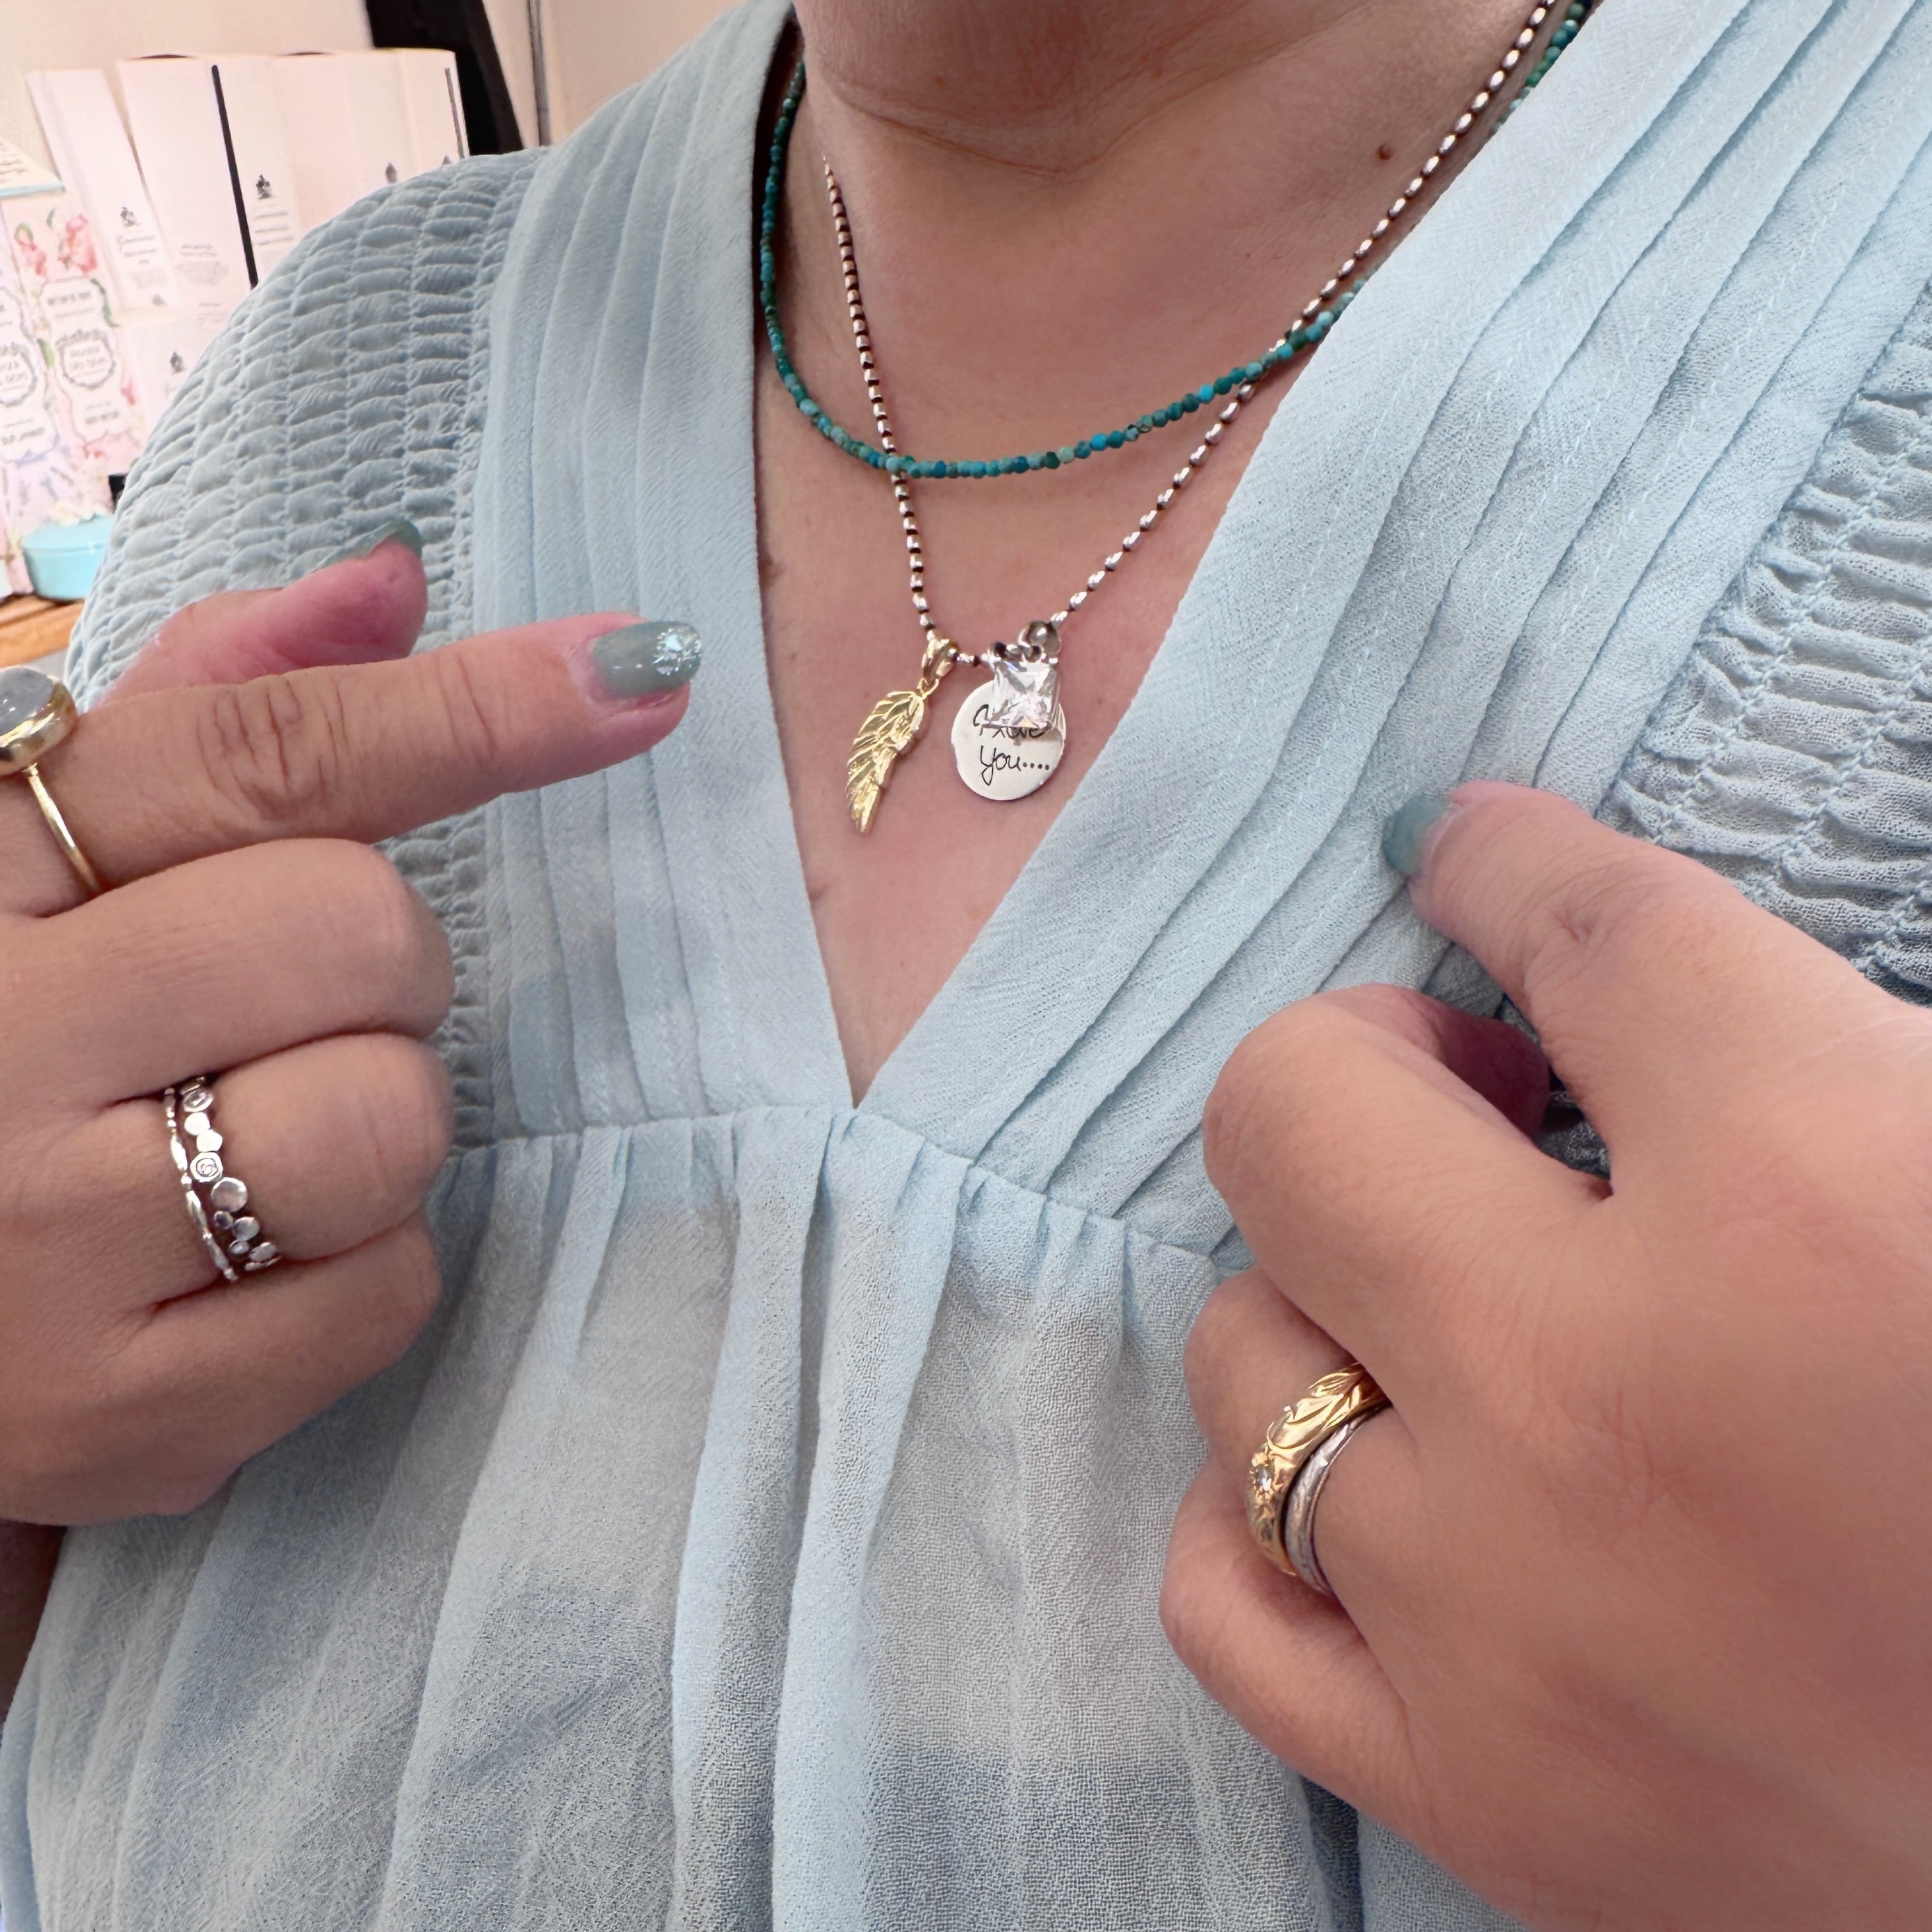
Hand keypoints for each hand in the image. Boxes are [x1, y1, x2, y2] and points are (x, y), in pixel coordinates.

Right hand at [0, 539, 693, 1524]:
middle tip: (279, 1005)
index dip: (473, 706)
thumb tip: (395, 578)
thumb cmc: (3, 1055)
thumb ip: (216, 710)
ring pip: (388, 1119)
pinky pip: (387, 1291)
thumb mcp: (49, 861)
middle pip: (358, 933)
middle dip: (377, 962)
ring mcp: (47, 1254)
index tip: (638, 671)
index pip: (259, 755)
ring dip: (375, 1112)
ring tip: (251, 1129)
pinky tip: (247, 1261)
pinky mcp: (126, 1416)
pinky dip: (362, 1265)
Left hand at [1163, 781, 1931, 1930]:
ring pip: (1241, 1351)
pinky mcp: (1473, 1796)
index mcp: (1815, 1205)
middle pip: (1297, 1108)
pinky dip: (1265, 1518)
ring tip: (1452, 1315)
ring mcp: (1501, 1616)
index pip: (1586, 932)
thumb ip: (1822, 1048)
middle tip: (1472, 1098)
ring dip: (1332, 1294)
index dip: (1509, 866)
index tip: (1466, 854)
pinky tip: (1373, 1489)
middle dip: (1365, 1060)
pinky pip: (1223, 1593)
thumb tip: (1594, 943)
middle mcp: (1603, 1399)